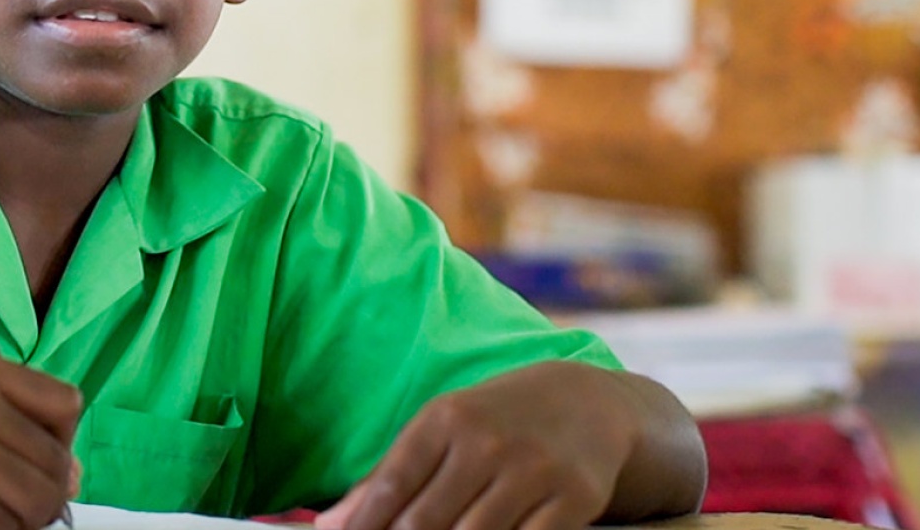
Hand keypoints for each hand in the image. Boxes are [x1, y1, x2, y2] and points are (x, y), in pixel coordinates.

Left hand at [316, 362, 639, 529]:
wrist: (588, 403)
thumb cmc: (498, 420)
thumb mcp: (442, 430)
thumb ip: (389, 478)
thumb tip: (332, 525)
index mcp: (445, 419)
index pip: (389, 487)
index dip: (360, 527)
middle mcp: (486, 442)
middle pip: (423, 522)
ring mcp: (532, 471)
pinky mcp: (573, 499)